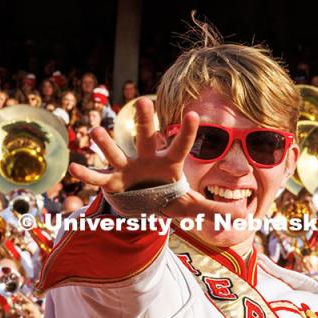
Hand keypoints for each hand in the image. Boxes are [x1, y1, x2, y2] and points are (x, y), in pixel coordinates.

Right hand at [69, 98, 244, 220]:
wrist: (147, 203)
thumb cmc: (171, 198)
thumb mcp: (192, 206)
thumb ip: (215, 210)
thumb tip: (244, 216)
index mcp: (171, 162)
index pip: (181, 145)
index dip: (187, 132)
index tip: (194, 114)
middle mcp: (149, 159)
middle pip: (147, 138)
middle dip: (145, 122)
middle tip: (144, 101)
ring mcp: (129, 168)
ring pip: (118, 152)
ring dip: (107, 143)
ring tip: (96, 131)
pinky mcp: (114, 181)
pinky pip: (99, 178)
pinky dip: (87, 174)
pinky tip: (73, 167)